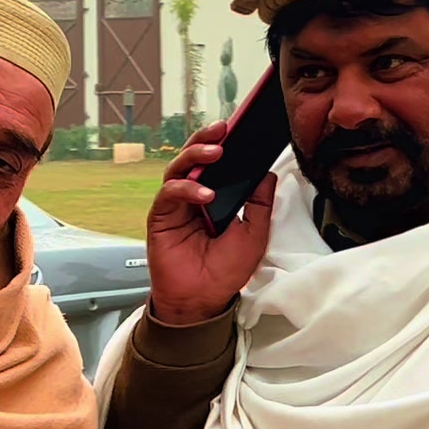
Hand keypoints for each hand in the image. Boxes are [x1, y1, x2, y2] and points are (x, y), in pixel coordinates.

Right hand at [147, 121, 276, 325]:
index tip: (239, 127)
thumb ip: (259, 204)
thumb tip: (267, 174)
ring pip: (178, 167)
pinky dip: (186, 189)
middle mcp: (193, 195)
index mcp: (215, 196)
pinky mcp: (161, 217)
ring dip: (196, 156)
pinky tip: (204, 195)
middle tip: (223, 129)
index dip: (225, 143)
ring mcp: (176, 205)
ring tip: (216, 153)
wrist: (203, 301)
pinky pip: (169, 193)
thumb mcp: (255, 235)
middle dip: (206, 139)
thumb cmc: (225, 271)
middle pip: (194, 157)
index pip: (217, 162)